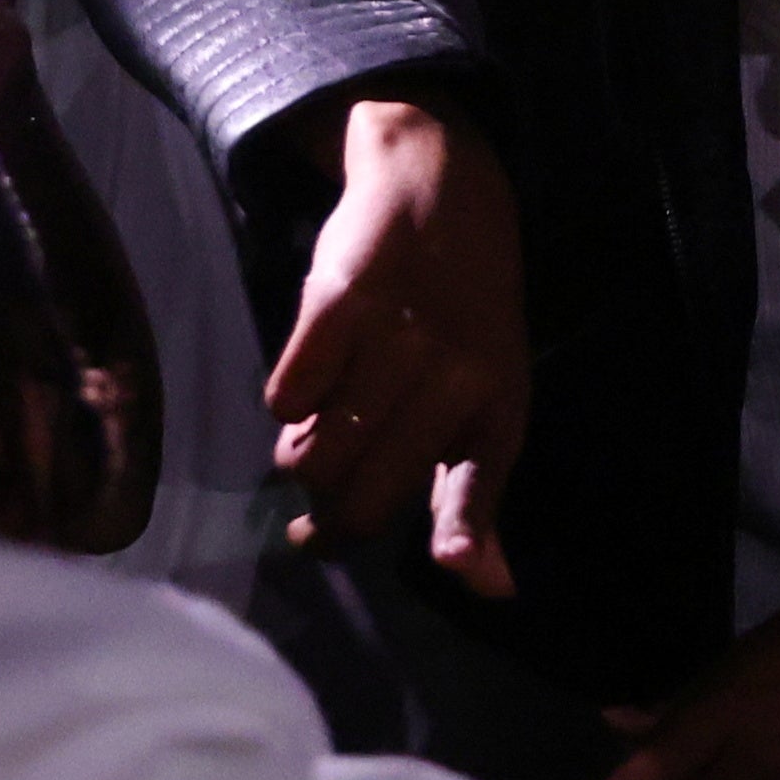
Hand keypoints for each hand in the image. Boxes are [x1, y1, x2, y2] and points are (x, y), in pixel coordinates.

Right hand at [269, 97, 525, 592]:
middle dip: (327, 522)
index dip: (456, 538)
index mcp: (497, 409)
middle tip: (313, 516)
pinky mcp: (339, 302)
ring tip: (318, 432)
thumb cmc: (465, 319)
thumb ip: (473, 499)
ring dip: (300, 459)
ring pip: (313, 455)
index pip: (476, 491)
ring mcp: (396, 337)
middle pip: (362, 497)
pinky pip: (283, 397)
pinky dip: (285, 403)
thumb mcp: (488, 402)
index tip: (446, 563)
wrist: (442, 190)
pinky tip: (310, 380)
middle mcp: (454, 376)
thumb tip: (489, 589)